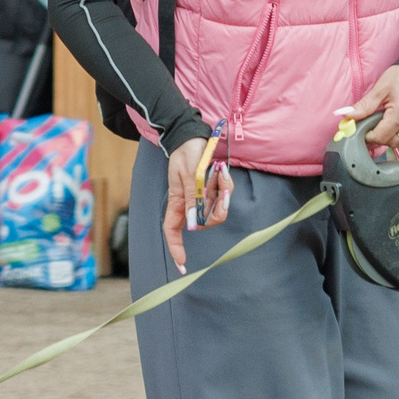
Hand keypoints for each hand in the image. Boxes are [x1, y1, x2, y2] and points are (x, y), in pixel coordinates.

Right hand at [161, 134, 231, 271]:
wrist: (193, 135)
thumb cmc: (185, 154)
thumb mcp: (187, 176)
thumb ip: (191, 199)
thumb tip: (193, 225)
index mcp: (177, 202)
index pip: (173, 230)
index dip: (176, 248)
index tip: (182, 263)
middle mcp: (191, 203)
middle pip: (206, 222)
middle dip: (218, 210)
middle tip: (224, 192)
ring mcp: (203, 196)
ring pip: (219, 208)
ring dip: (223, 191)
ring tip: (219, 171)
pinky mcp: (213, 188)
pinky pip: (225, 195)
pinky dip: (226, 183)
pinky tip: (221, 170)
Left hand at [340, 65, 398, 155]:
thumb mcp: (380, 89)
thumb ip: (363, 106)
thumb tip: (345, 115)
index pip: (380, 138)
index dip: (369, 136)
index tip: (364, 129)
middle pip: (391, 143)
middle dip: (380, 137)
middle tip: (374, 125)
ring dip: (393, 134)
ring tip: (388, 119)